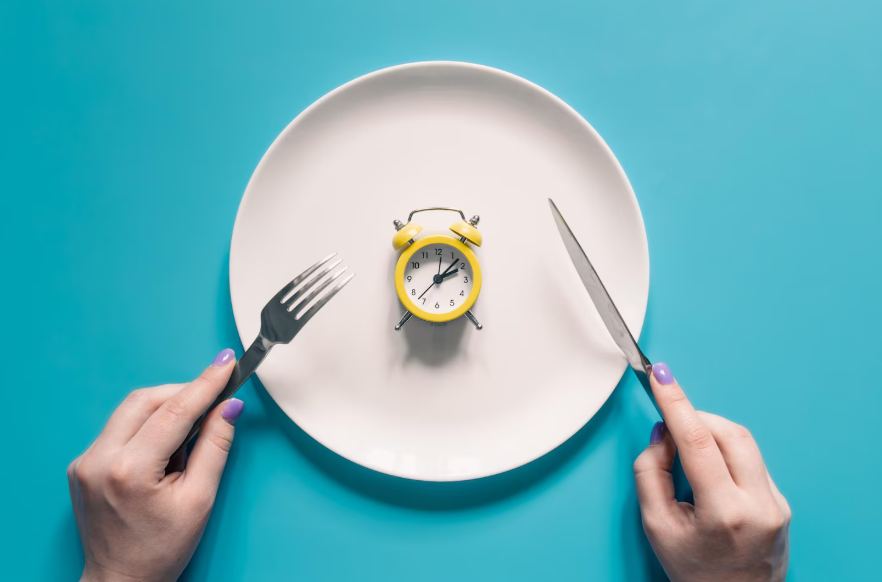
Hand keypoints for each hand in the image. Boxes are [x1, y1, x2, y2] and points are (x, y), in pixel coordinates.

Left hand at [68, 349, 244, 581]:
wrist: (121, 580)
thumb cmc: (161, 549)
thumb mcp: (200, 499)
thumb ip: (215, 447)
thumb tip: (229, 408)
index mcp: (130, 470)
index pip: (174, 411)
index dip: (205, 384)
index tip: (226, 364)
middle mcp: (99, 460)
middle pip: (146, 400)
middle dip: (184, 391)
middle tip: (215, 392)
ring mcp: (85, 461)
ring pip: (131, 409)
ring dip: (165, 406)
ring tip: (192, 428)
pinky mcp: (82, 464)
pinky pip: (119, 427)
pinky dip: (147, 424)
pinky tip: (165, 446)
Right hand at [634, 363, 790, 581]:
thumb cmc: (693, 571)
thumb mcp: (656, 526)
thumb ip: (651, 473)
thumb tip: (663, 434)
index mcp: (724, 512)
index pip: (698, 441)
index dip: (676, 403)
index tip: (661, 377)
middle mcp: (759, 504)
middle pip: (728, 433)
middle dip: (696, 418)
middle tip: (670, 425)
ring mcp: (776, 503)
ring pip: (743, 441)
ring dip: (711, 433)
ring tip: (686, 452)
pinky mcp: (781, 502)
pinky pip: (751, 460)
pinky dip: (725, 453)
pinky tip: (708, 473)